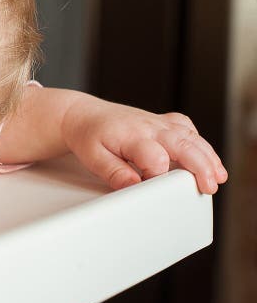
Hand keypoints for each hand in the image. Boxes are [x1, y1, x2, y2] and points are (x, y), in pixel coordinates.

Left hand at [62, 96, 227, 193]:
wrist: (83, 115)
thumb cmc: (89, 136)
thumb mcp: (93, 157)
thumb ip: (113, 172)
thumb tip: (134, 185)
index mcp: (132, 136)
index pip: (155, 157)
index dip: (159, 175)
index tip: (156, 188)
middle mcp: (150, 127)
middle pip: (183, 144)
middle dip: (200, 166)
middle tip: (209, 187)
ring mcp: (158, 122)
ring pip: (191, 137)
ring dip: (208, 156)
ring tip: (218, 177)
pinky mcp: (163, 122)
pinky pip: (187, 129)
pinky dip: (200, 143)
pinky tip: (207, 159)